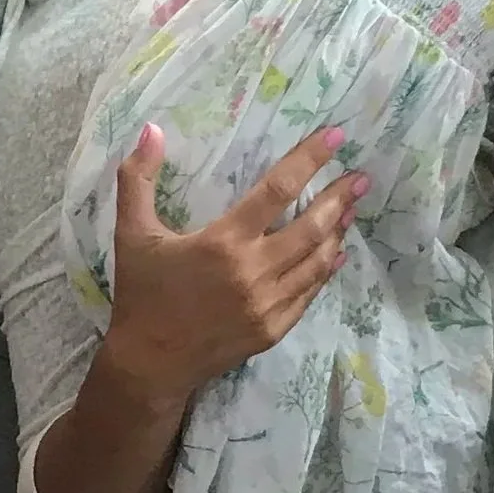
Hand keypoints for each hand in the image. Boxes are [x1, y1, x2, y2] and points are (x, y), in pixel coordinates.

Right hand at [103, 123, 368, 398]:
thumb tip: (151, 128)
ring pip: (317, 261)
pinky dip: (326, 269)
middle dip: (340, 198)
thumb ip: (138, 178)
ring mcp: (267, 304)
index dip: (308, 160)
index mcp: (222, 242)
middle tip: (361, 177)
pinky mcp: (274, 328)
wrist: (148, 364)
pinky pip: (310, 292)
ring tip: (353, 208)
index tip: (334, 136)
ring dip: (338, 231)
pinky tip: (337, 252)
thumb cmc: (141, 294)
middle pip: (312, 226)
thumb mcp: (132, 233)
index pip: (277, 190)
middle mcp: (252, 272)